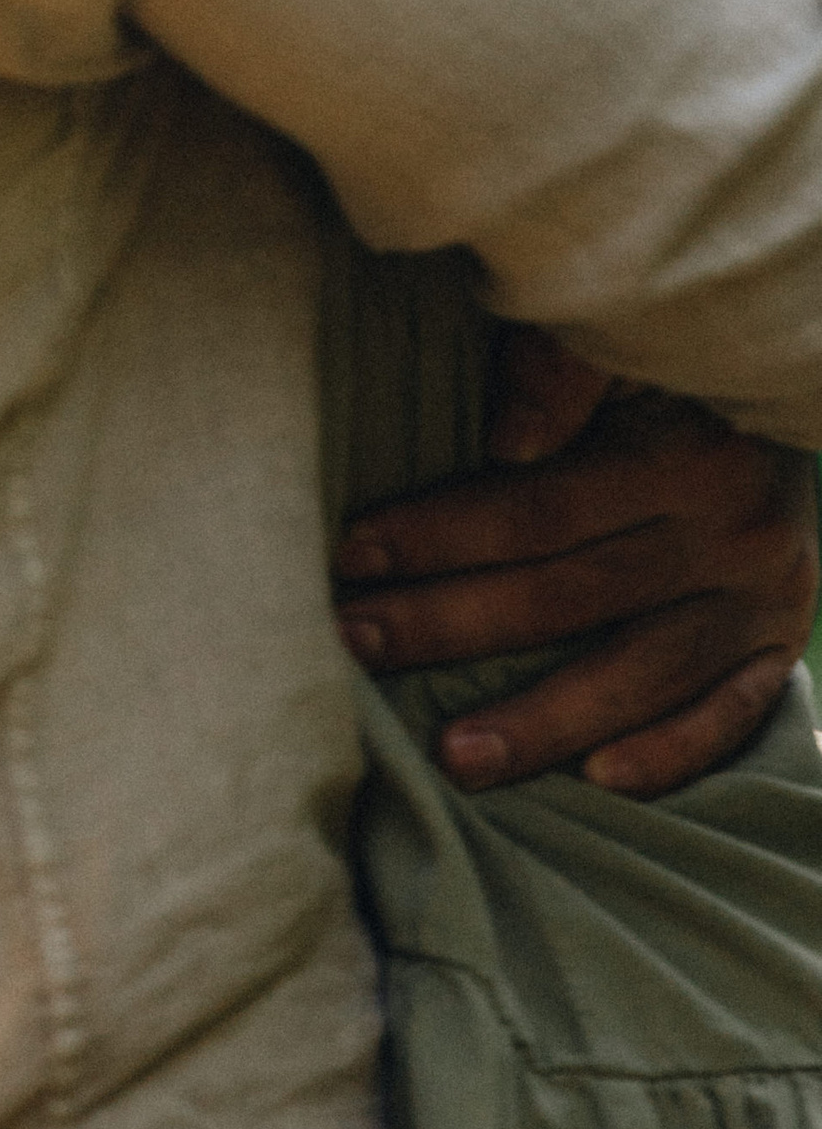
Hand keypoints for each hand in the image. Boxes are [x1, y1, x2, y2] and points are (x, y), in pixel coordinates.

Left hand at [333, 380, 818, 797]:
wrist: (779, 404)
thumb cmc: (659, 373)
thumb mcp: (617, 348)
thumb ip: (556, 369)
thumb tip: (508, 441)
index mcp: (681, 454)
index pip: (541, 510)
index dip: (441, 534)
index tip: (350, 557)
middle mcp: (731, 533)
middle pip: (572, 596)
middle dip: (452, 624)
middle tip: (357, 644)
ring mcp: (759, 599)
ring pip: (641, 674)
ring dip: (545, 721)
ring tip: (454, 757)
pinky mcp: (776, 645)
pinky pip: (729, 715)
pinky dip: (671, 753)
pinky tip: (599, 780)